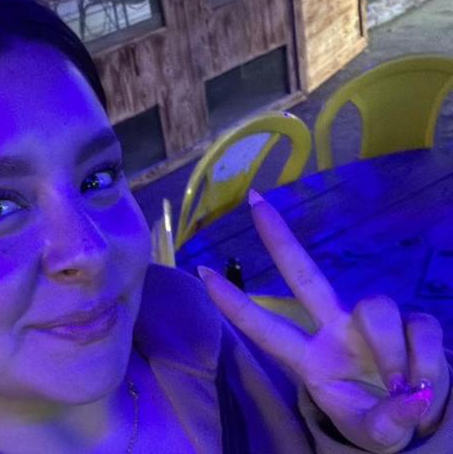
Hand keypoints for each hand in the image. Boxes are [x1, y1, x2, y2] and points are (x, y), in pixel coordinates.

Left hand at [198, 191, 449, 452]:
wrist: (415, 418)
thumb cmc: (375, 420)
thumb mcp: (373, 433)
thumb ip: (386, 421)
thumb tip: (410, 400)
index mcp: (310, 359)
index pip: (266, 329)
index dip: (235, 304)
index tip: (202, 272)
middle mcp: (335, 330)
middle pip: (305, 276)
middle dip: (279, 240)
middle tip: (254, 200)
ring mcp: (370, 323)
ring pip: (375, 307)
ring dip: (391, 351)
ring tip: (403, 388)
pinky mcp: (412, 322)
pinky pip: (421, 327)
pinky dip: (427, 361)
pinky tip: (425, 384)